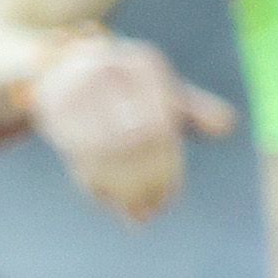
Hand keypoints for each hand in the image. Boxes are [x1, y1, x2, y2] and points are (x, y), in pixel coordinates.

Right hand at [31, 29, 233, 221]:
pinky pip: (73, 149)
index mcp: (144, 62)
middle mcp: (109, 64)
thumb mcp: (164, 95)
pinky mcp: (49, 100)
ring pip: (102, 149)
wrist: (63, 63)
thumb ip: (196, 112)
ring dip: (120, 189)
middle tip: (152, 212)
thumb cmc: (127, 87)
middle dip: (143, 184)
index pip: (160, 128)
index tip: (169, 198)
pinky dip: (92, 180)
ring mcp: (76, 81)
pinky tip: (108, 202)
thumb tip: (228, 125)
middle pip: (131, 141)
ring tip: (135, 215)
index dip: (166, 169)